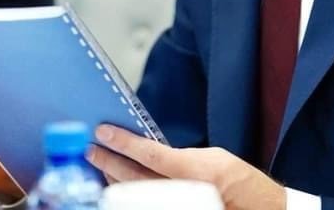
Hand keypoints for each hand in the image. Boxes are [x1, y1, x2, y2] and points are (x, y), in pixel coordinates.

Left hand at [88, 124, 285, 209]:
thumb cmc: (240, 183)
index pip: (149, 155)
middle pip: (134, 178)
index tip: (103, 131)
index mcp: (195, 172)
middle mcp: (183, 194)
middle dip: (109, 162)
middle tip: (92, 150)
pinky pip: (143, 205)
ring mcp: (176, 207)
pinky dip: (128, 195)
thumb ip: (179, 157)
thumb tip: (148, 152)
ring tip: (101, 164)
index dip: (123, 142)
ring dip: (114, 179)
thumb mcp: (213, 159)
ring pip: (134, 196)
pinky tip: (117, 185)